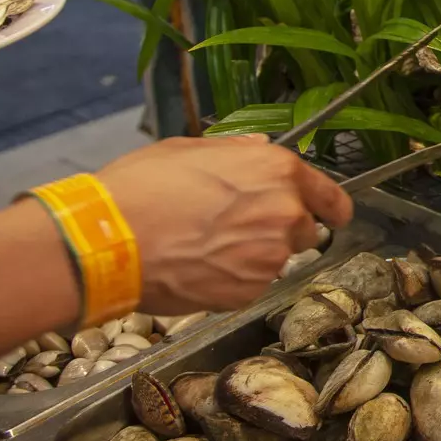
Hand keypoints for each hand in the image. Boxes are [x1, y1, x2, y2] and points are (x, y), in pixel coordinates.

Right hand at [94, 136, 351, 313]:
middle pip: (304, 229)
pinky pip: (251, 283)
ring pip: (276, 258)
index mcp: (277, 171)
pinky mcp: (248, 292)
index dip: (330, 207)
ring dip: (254, 255)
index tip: (332, 215)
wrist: (108, 242)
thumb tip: (260, 148)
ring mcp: (269, 257)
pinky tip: (198, 266)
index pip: (330, 196)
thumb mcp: (190, 149)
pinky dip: (232, 279)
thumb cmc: (142, 188)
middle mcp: (285, 213)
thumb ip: (238, 151)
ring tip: (206, 247)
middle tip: (234, 227)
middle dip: (279, 230)